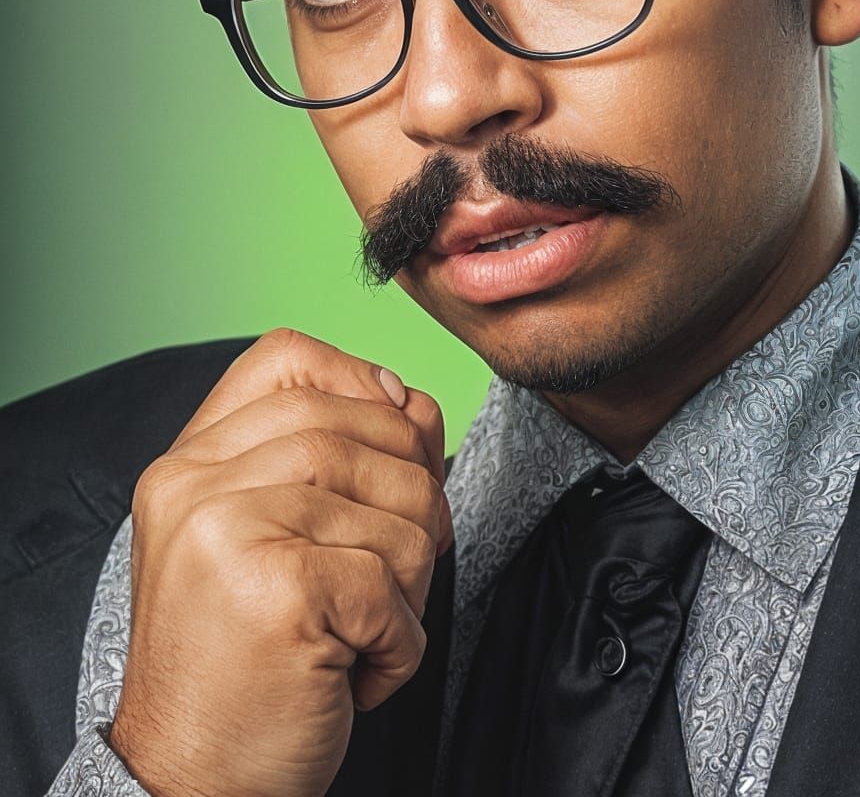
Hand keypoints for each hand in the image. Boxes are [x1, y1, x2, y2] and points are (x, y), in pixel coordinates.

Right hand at [108, 328, 452, 796]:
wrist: (191, 780)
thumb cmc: (245, 658)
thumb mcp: (272, 536)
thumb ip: (332, 457)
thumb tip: (413, 401)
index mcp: (190, 462)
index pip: (287, 357)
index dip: (363, 382)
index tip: (397, 441)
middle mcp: (197, 484)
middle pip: (365, 428)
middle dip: (415, 495)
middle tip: (401, 563)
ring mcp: (229, 531)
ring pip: (395, 507)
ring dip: (412, 581)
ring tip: (365, 628)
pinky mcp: (276, 591)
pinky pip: (392, 584)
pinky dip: (401, 641)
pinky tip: (358, 672)